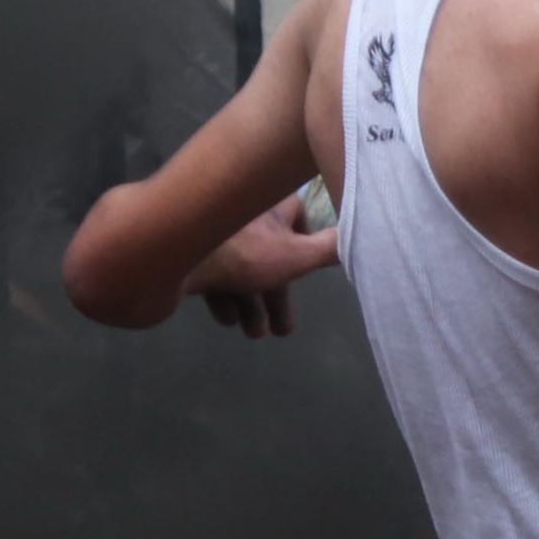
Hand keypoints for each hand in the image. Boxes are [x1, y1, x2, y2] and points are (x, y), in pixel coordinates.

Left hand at [188, 198, 338, 336]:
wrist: (174, 250)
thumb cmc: (243, 251)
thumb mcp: (296, 256)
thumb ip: (328, 250)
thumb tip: (364, 234)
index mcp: (273, 204)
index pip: (299, 218)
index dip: (304, 249)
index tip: (303, 275)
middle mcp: (245, 211)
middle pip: (269, 254)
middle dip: (275, 296)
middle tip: (281, 330)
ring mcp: (214, 228)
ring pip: (241, 266)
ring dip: (250, 304)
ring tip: (252, 334)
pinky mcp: (189, 246)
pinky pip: (213, 269)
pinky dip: (223, 294)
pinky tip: (225, 318)